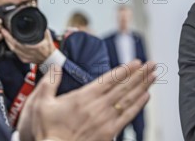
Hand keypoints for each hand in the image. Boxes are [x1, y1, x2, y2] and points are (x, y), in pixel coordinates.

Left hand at [2, 28, 54, 64]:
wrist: (50, 59)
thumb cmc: (49, 50)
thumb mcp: (48, 38)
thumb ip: (44, 30)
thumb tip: (41, 23)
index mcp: (32, 48)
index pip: (17, 42)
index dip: (9, 37)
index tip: (5, 30)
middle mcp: (27, 53)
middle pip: (12, 46)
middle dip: (5, 38)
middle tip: (2, 30)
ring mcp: (24, 57)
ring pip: (12, 50)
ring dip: (7, 42)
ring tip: (4, 35)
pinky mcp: (24, 59)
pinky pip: (14, 53)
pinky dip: (11, 47)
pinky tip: (9, 43)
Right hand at [17, 60, 156, 140]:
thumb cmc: (47, 131)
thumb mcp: (41, 103)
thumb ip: (49, 82)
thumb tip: (55, 67)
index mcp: (83, 97)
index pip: (110, 79)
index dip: (125, 69)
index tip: (136, 61)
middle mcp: (98, 107)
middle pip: (124, 87)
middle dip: (139, 74)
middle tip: (152, 64)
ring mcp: (105, 120)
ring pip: (128, 99)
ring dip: (142, 86)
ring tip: (153, 76)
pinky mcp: (109, 134)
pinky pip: (127, 117)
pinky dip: (138, 105)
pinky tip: (146, 97)